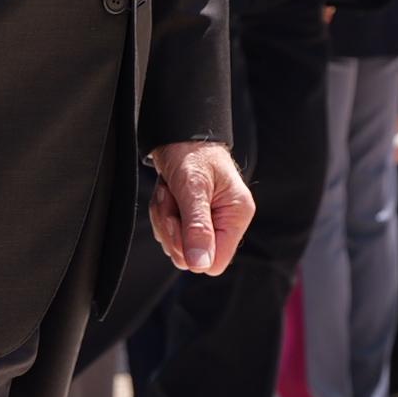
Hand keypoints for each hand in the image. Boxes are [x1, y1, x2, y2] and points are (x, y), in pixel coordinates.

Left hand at [148, 138, 256, 275]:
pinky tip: (167, 193)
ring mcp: (207, 221)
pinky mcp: (191, 218)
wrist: (179, 133)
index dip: (191, 249)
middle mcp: (225, 221)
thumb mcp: (193, 188)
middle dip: (173, 229)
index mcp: (236, 215)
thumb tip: (200, 263)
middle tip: (173, 200)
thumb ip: (197, 227)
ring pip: (176, 245)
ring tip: (170, 192)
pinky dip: (161, 213)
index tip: (180, 223)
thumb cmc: (191, 152)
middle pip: (190, 256)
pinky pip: (169, 233)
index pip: (215, 262)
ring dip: (164, 218)